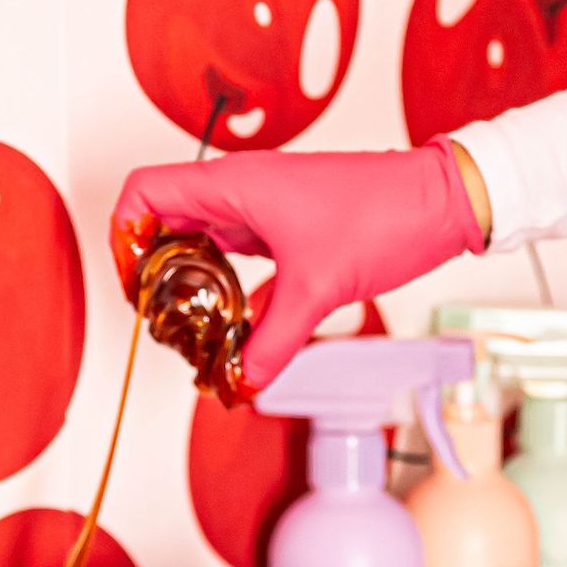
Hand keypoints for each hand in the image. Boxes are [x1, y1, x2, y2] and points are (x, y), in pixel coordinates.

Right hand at [110, 138, 487, 391]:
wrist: (441, 201)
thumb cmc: (383, 215)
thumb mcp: (319, 288)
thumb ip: (273, 340)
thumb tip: (244, 380)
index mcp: (233, 186)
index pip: (145, 193)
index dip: (125, 237)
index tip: (134, 285)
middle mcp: (241, 191)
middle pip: (165, 221)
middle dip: (153, 269)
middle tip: (160, 317)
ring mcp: (263, 207)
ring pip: (202, 239)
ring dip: (190, 278)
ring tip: (192, 324)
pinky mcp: (287, 226)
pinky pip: (238, 253)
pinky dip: (227, 283)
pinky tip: (236, 323)